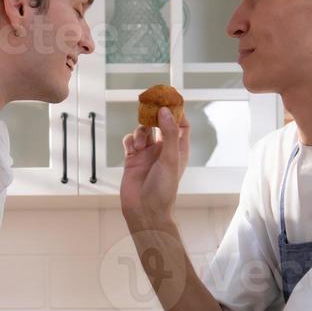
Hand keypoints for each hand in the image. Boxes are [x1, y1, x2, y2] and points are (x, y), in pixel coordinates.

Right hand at [120, 107, 190, 222]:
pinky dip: (130, 140)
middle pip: (161, 123)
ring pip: (143, 130)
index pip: (181, 124)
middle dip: (155, 114)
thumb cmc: (163, 190)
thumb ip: (169, 133)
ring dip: (140, 132)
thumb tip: (166, 111)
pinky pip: (130, 140)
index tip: (170, 100)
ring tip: (140, 144)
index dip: (177, 111)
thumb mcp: (170, 159)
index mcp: (178, 149)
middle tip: (149, 105)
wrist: (144, 210)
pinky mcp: (132, 158)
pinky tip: (132, 149)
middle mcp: (163, 149)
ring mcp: (147, 153)